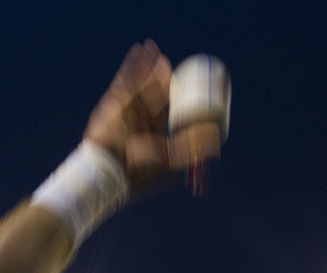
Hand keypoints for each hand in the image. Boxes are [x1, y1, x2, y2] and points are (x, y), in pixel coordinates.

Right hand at [83, 40, 220, 193]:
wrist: (109, 170)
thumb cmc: (139, 169)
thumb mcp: (170, 159)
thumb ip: (191, 147)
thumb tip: (216, 137)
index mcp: (153, 130)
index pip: (166, 104)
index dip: (173, 89)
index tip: (182, 77)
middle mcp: (140, 118)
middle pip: (152, 90)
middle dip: (159, 74)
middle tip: (166, 61)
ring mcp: (127, 109)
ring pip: (139, 81)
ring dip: (146, 65)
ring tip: (152, 48)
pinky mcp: (115, 103)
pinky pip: (125, 78)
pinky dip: (132, 65)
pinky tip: (139, 51)